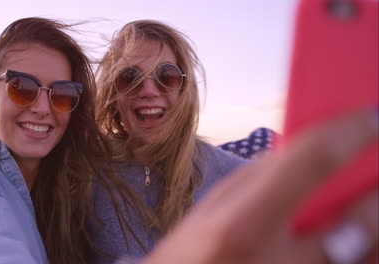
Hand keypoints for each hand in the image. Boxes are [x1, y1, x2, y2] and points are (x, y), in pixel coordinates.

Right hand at [144, 110, 377, 263]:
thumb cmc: (188, 255)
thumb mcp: (211, 209)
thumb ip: (258, 178)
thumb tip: (306, 150)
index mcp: (242, 225)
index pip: (313, 162)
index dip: (350, 132)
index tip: (371, 117)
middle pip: (363, 218)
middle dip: (378, 188)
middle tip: (377, 168)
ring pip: (369, 254)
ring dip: (376, 222)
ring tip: (367, 204)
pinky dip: (364, 251)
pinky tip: (352, 237)